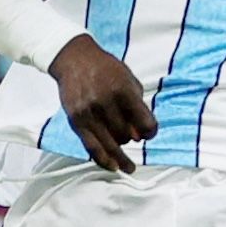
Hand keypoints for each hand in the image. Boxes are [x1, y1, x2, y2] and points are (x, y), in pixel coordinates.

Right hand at [50, 34, 154, 172]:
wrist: (75, 59)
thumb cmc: (105, 69)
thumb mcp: (128, 80)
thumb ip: (137, 106)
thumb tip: (140, 136)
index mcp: (124, 91)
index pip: (145, 123)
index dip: (150, 132)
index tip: (149, 134)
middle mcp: (106, 103)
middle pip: (127, 135)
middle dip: (132, 138)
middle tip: (131, 136)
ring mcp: (89, 113)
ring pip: (110, 144)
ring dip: (120, 155)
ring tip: (127, 166)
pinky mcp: (76, 121)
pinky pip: (92, 147)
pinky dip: (103, 160)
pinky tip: (113, 167)